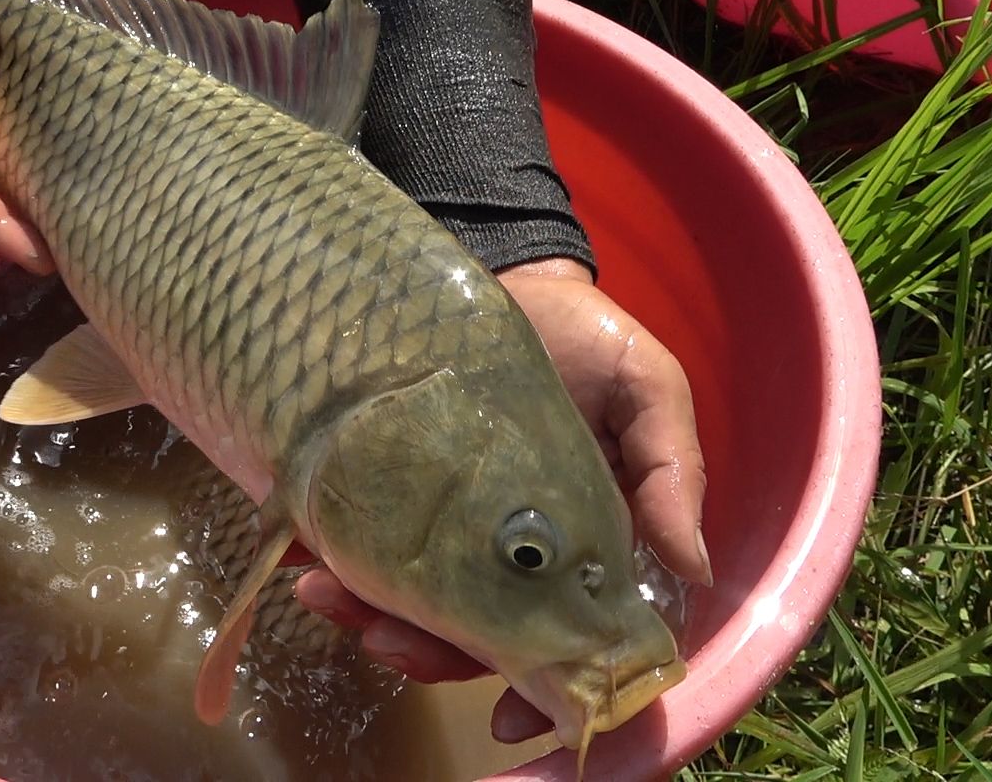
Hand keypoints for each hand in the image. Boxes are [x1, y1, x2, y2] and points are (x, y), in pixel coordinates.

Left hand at [296, 255, 707, 742]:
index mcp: (577, 549)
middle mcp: (506, 553)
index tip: (513, 717)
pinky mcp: (389, 484)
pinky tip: (298, 547)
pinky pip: (355, 538)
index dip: (540, 688)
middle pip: (471, 637)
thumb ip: (670, 471)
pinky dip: (324, 551)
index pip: (560, 640)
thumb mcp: (646, 390)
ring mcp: (442, 522)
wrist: (507, 275)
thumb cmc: (586, 338)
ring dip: (364, 609)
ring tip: (324, 590)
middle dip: (426, 650)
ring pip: (406, 599)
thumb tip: (693, 570)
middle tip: (385, 635)